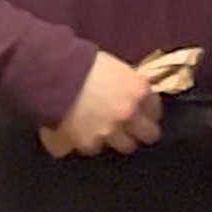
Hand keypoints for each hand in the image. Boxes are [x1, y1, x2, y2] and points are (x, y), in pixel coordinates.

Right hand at [48, 51, 162, 156]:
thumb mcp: (117, 68)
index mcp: (138, 90)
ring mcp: (110, 131)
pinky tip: (88, 131)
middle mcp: (129, 114)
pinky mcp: (90, 143)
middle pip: (148, 135)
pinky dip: (94, 141)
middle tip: (135, 130)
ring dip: (120, 139)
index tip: (144, 112)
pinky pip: (98, 147)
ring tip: (110, 131)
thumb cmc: (84, 64)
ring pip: (126, 146)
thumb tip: (134, 95)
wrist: (56, 76)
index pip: (156, 109)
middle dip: (143, 131)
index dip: (149, 111)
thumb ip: (129, 85)